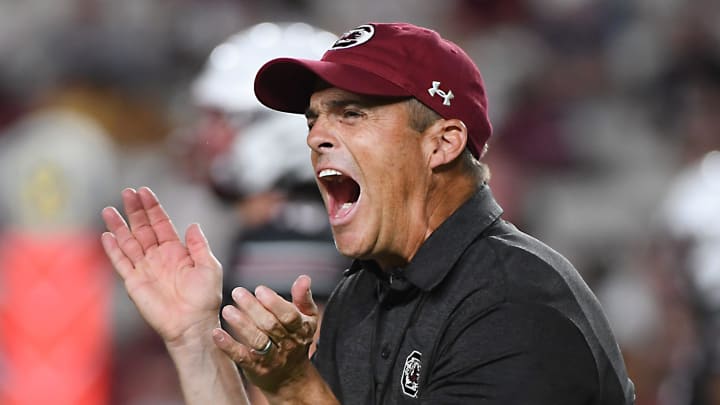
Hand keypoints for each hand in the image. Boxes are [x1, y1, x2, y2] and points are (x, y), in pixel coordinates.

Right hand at [101, 187, 222, 345]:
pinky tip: (107, 235)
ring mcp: (145, 269)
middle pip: (142, 228)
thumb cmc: (205, 299)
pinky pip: (122, 263)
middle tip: (127, 192)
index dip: (153, 208)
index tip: (144, 191)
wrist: (193, 324)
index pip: (161, 224)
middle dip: (135, 211)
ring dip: (119, 226)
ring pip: (128, 242)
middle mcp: (158, 257)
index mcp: (176, 251)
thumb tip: (193, 225)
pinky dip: (114, 250)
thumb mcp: (209, 267)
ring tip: (109, 210)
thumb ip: (198, 246)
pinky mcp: (134, 283)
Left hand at [213, 275, 319, 393]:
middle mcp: (288, 344)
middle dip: (253, 308)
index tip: (259, 289)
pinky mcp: (256, 368)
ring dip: (242, 325)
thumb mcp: (307, 318)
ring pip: (257, 341)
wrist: (291, 377)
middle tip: (237, 292)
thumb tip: (304, 278)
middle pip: (270, 326)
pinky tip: (217, 333)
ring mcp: (272, 358)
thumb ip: (303, 297)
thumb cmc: (296, 339)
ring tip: (227, 310)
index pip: (289, 316)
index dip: (274, 303)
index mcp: (301, 328)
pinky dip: (229, 346)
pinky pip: (242, 357)